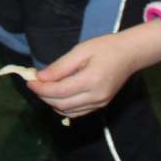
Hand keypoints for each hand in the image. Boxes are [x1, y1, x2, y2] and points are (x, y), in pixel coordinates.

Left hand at [27, 22, 160, 119]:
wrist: (130, 54)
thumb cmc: (105, 47)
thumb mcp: (81, 50)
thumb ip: (60, 66)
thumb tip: (40, 78)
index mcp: (91, 80)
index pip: (59, 91)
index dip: (41, 89)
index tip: (29, 81)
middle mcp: (96, 96)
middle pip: (61, 104)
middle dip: (44, 96)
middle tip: (35, 84)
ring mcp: (100, 103)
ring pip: (68, 111)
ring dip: (52, 103)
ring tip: (44, 89)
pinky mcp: (101, 105)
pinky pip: (77, 112)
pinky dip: (63, 107)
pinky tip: (57, 96)